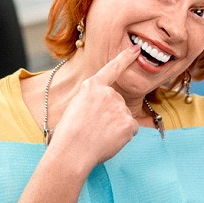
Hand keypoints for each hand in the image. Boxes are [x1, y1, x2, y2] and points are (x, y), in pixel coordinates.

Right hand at [48, 45, 140, 170]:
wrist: (71, 152)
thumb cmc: (67, 135)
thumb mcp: (75, 107)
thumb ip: (92, 101)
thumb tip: (103, 111)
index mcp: (92, 87)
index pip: (112, 68)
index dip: (125, 58)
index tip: (136, 50)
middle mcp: (108, 93)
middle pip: (117, 102)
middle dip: (110, 115)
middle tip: (93, 128)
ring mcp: (119, 107)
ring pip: (123, 117)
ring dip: (115, 126)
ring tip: (98, 136)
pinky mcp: (128, 122)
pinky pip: (131, 129)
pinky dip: (123, 137)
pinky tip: (109, 141)